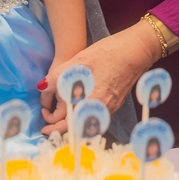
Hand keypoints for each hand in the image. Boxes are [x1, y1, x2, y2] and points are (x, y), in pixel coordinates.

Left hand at [40, 22, 161, 135]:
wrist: (136, 51)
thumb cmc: (110, 53)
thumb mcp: (80, 61)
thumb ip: (59, 76)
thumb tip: (42, 87)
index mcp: (94, 102)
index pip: (70, 126)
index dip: (54, 129)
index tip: (43, 129)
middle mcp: (102, 110)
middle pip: (77, 127)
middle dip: (60, 126)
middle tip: (47, 120)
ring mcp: (109, 108)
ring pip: (85, 122)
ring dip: (70, 121)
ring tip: (57, 114)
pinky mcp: (112, 104)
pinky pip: (93, 115)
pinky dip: (81, 115)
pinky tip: (74, 105)